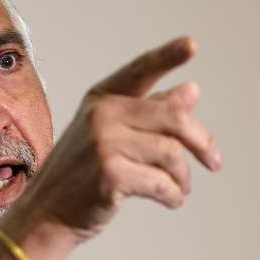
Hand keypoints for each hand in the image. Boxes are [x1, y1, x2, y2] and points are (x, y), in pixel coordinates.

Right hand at [0, 37, 221, 259]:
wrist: (45, 214)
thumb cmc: (80, 176)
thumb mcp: (109, 137)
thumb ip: (149, 113)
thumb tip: (192, 91)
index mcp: (100, 100)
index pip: (140, 72)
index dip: (167, 56)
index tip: (192, 44)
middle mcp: (100, 115)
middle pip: (174, 118)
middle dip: (202, 142)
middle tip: (214, 162)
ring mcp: (103, 143)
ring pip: (172, 153)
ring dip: (183, 177)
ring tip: (179, 189)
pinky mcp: (110, 173)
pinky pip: (162, 182)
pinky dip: (173, 195)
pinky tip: (170, 200)